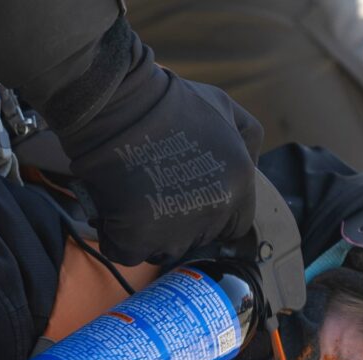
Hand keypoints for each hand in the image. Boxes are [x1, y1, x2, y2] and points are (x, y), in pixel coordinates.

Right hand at [59, 42, 261, 265]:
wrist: (118, 105)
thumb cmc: (166, 102)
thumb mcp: (224, 107)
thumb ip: (247, 140)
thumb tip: (251, 168)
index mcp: (238, 185)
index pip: (234, 225)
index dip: (210, 215)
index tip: (186, 199)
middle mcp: (213, 212)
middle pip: (196, 240)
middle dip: (177, 224)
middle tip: (153, 193)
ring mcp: (175, 231)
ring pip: (162, 251)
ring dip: (147, 234)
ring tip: (130, 200)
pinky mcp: (136, 240)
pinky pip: (125, 253)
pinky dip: (116, 239)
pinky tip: (111, 213)